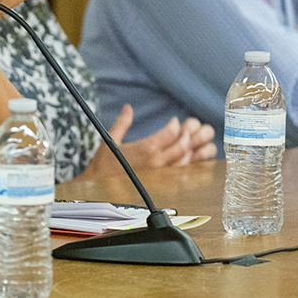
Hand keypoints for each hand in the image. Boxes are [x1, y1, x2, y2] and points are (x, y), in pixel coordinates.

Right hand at [77, 104, 216, 178]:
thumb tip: (128, 107)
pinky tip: (195, 160)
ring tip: (198, 142)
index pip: (170, 133)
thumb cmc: (103, 166)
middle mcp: (157, 162)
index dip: (175, 125)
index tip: (174, 121)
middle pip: (183, 146)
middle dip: (189, 134)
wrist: (99, 190)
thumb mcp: (110, 140)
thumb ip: (122, 122)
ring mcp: (161, 174)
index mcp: (145, 149)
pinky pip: (182, 174)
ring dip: (195, 149)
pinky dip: (192, 166)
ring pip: (186, 160)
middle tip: (188, 129)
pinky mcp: (162, 183)